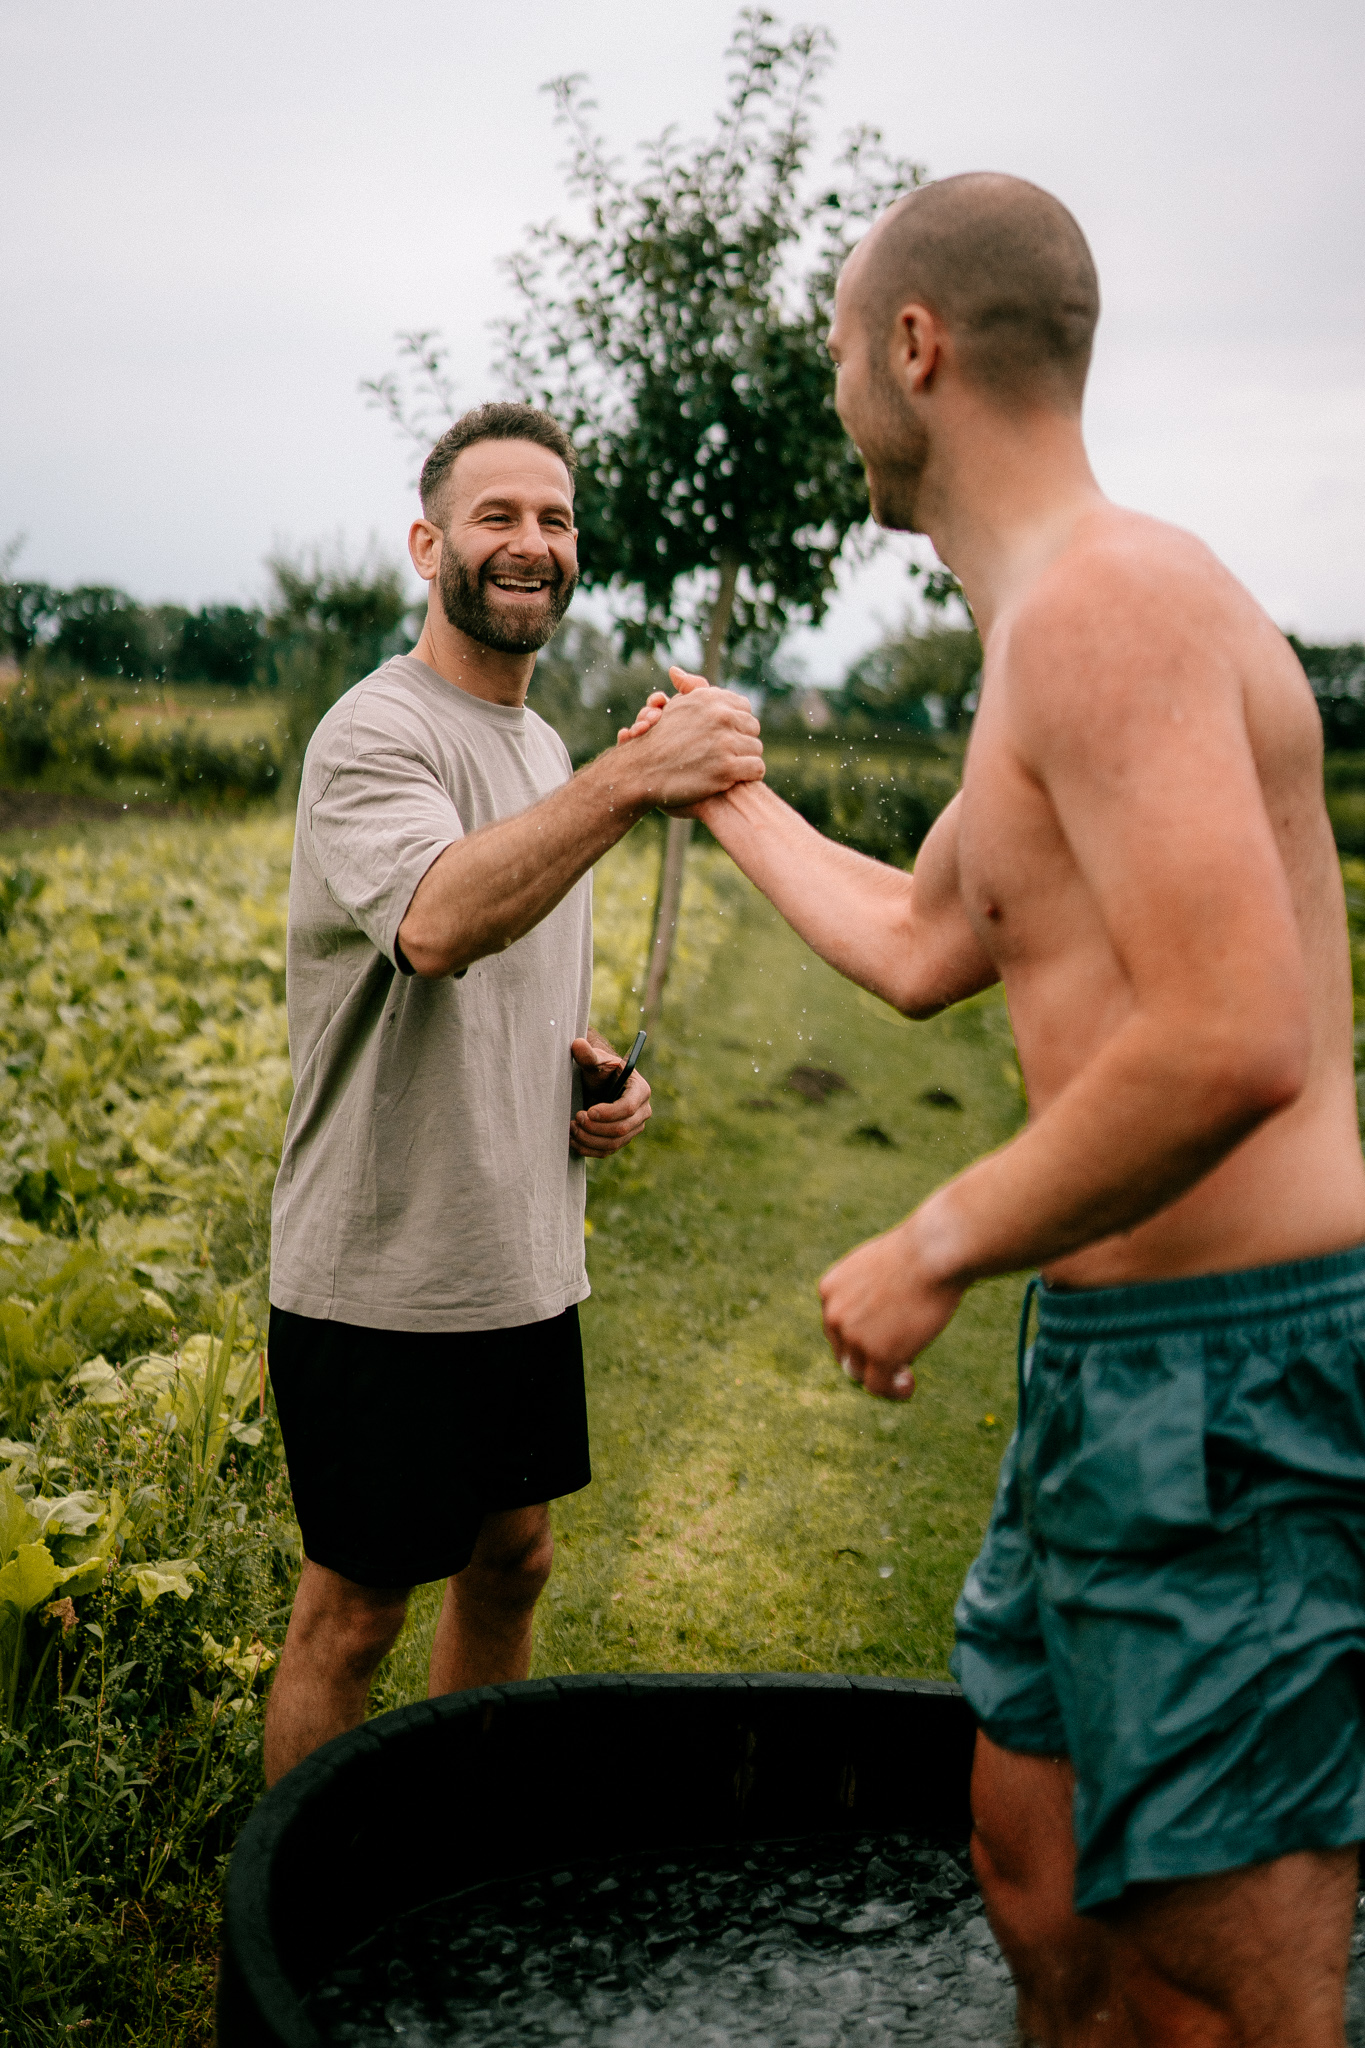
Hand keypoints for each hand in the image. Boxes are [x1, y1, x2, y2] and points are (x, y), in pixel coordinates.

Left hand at [570, 1031, 651, 1156]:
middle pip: (622, 1129)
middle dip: (596, 1127)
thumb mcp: (595, 1061)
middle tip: (576, 1119)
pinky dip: (588, 1148)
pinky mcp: (622, 1140)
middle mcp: (642, 1111)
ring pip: (614, 1143)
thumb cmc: (600, 1070)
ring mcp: (634, 1128)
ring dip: (590, 1139)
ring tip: (572, 1128)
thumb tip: (577, 1044)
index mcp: (640, 1090)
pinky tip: (573, 1140)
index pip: (629, 1107)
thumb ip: (587, 1055)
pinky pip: (607, 1151)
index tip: (587, 1112)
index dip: (608, 1113)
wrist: (599, 1084)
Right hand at [614, 668, 758, 814]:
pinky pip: (757, 768)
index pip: (743, 706)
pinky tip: (735, 779)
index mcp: (709, 699)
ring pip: (756, 748)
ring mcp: (725, 742)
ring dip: (745, 759)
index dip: (736, 722)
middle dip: (742, 739)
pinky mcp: (727, 768)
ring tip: (728, 766)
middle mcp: (720, 716)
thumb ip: (685, 690)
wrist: (639, 773)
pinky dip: (749, 775)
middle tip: (728, 752)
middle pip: (753, 727)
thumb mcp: (671, 708)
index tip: (725, 734)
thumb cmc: (655, 743)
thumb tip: (676, 671)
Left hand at [818, 1213, 964, 1399]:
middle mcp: (834, 1315)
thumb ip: (867, 1292)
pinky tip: (909, 1385)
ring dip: (881, 1376)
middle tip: (897, 1359)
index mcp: (829, 1290)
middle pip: (845, 1351)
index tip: (882, 1339)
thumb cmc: (917, 1254)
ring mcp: (855, 1336)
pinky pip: (878, 1386)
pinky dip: (892, 1391)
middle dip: (867, 1358)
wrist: (934, 1252)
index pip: (836, 1327)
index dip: (858, 1338)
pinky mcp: (879, 1355)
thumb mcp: (877, 1267)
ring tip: (905, 1376)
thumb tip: (876, 1322)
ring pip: (860, 1372)